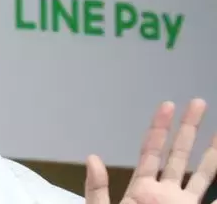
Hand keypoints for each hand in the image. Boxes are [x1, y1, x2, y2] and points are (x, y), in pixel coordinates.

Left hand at [85, 98, 216, 203]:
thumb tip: (92, 159)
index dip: (159, 128)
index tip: (168, 105)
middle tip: (197, 103)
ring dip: (212, 154)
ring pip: (203, 175)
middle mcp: (164, 195)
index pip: (151, 152)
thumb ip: (97, 189)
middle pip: (179, 155)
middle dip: (188, 129)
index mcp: (141, 190)